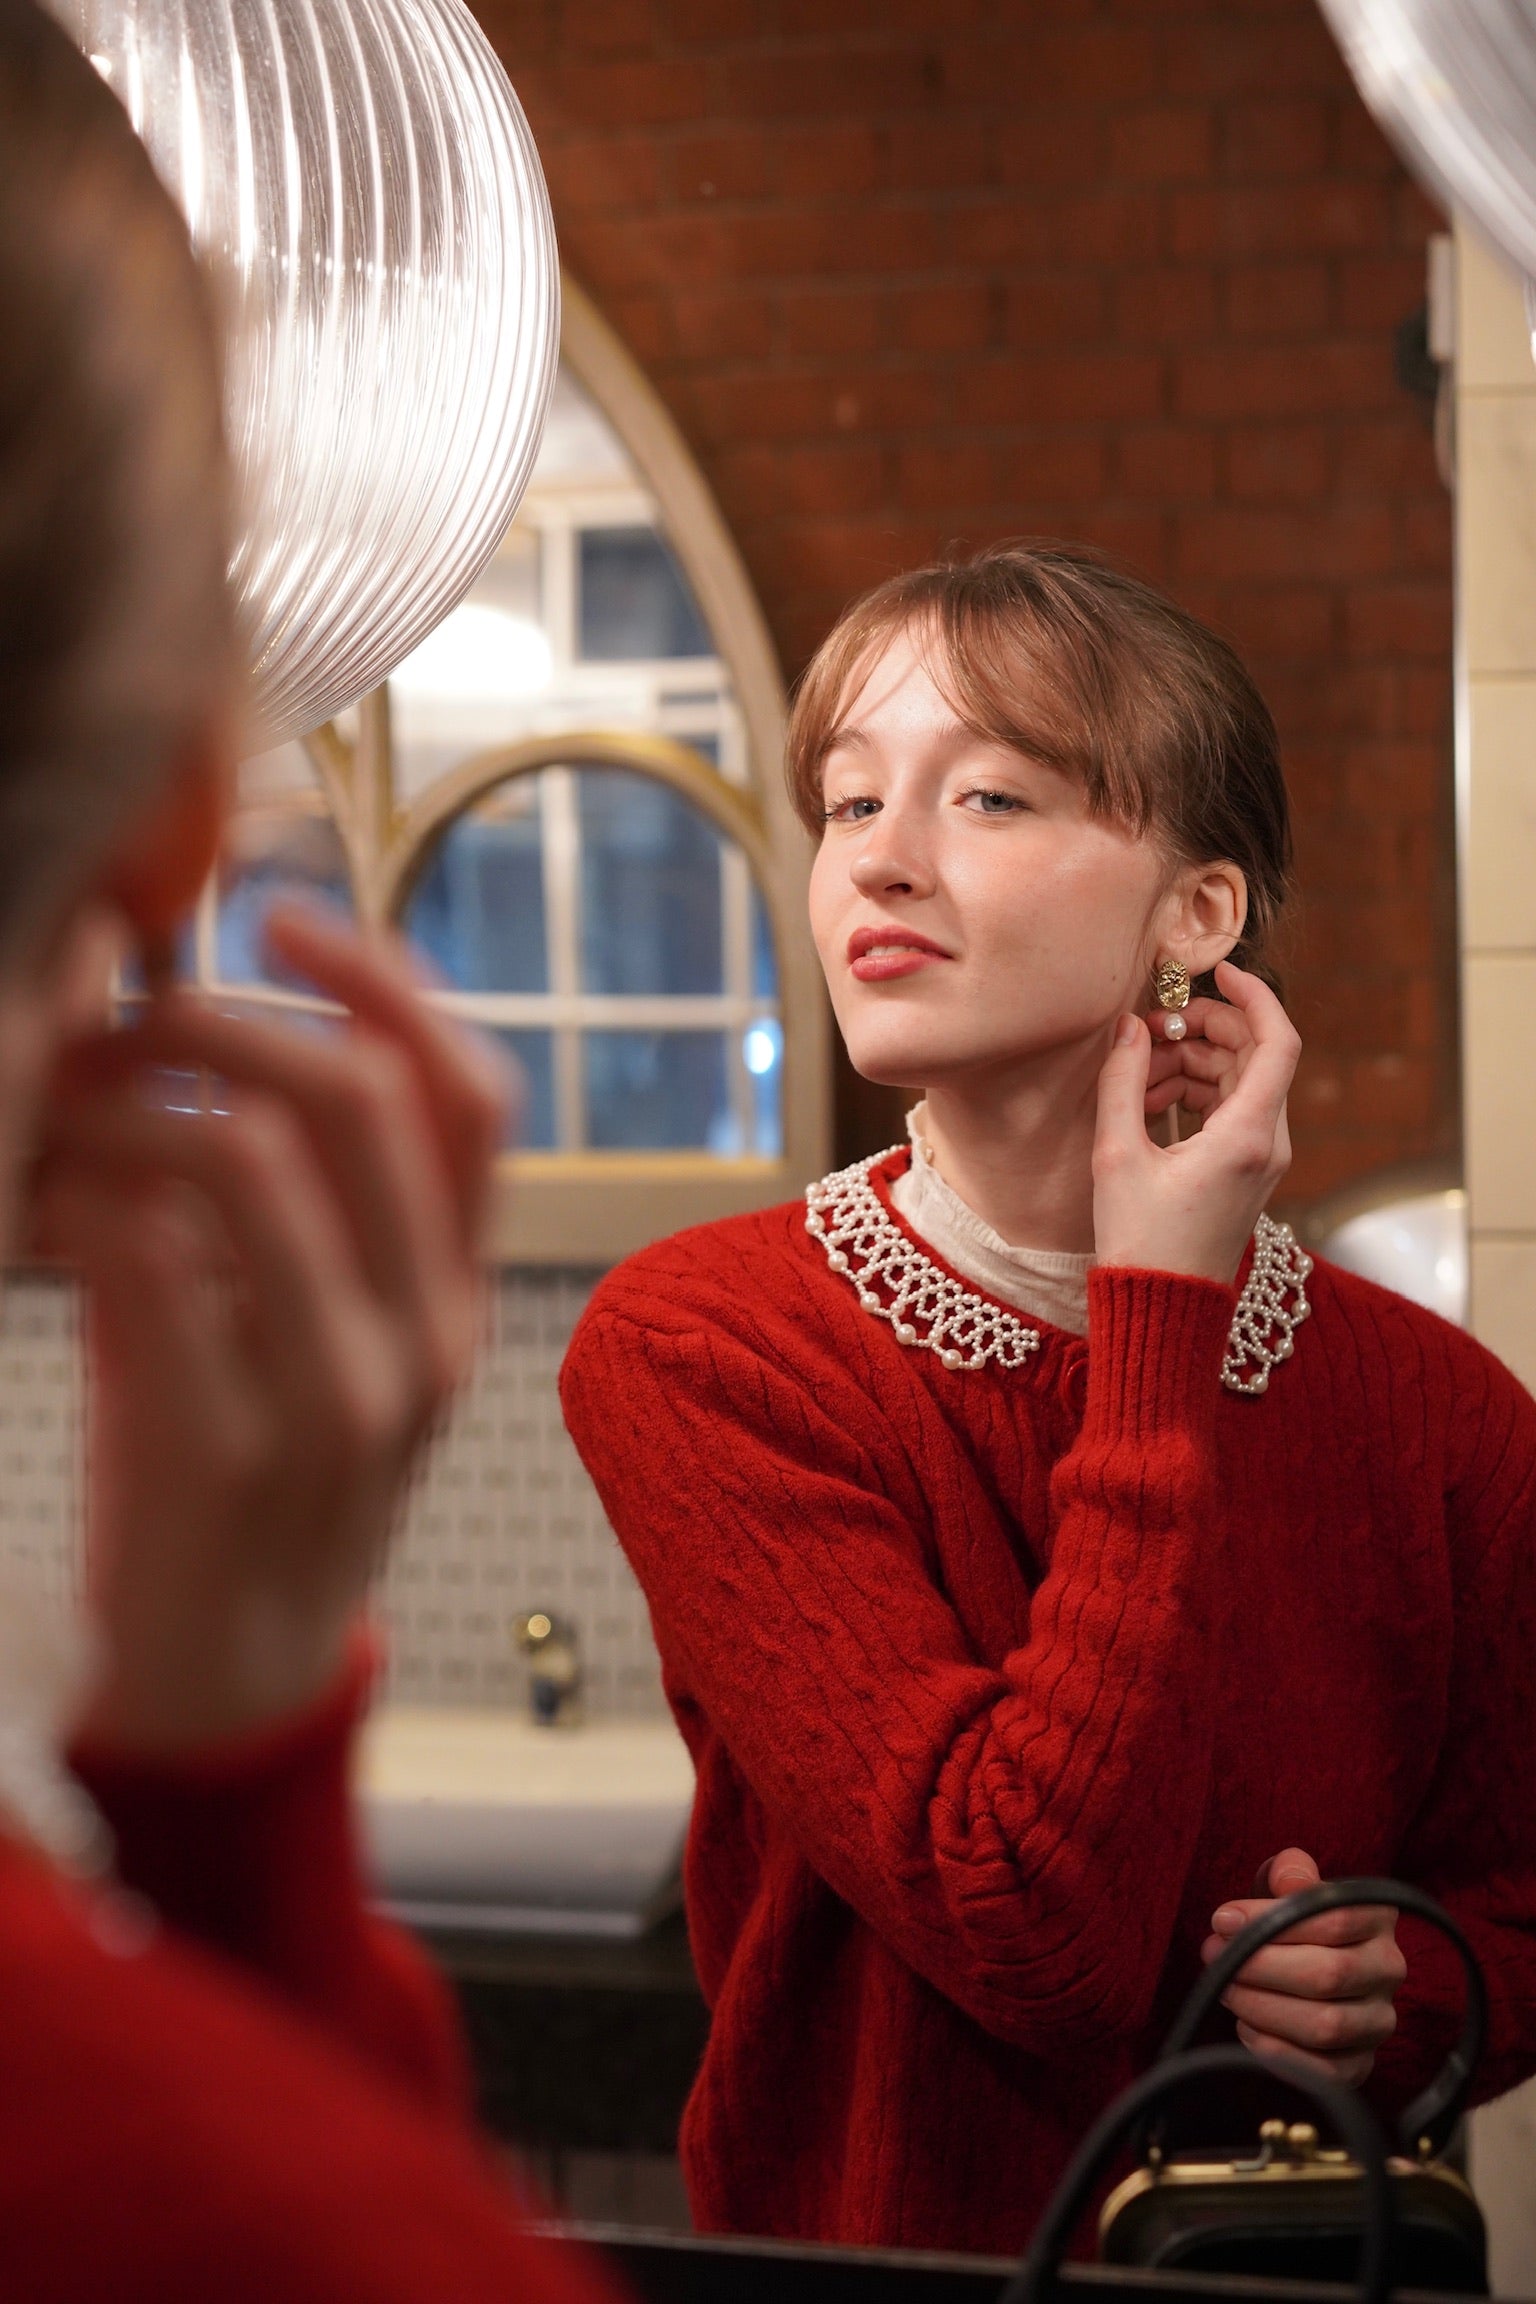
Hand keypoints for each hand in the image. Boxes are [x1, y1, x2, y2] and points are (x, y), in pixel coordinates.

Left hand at [33, 904, 509, 1752]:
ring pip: (251, 1159)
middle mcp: (426, 1334)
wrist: (232, 1673)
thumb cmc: (251, 1466)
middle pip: (362, 1095)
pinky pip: (151, 1255)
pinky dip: (82, 1195)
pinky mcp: (227, 1450)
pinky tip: (47, 1211)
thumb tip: (208, 1027)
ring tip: (60, 1108)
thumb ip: (295, 1197)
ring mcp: (339, 1397)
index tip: (276, 920)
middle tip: (124, 1014)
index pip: (469, 1093)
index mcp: (456, 1291)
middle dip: (222, 1016)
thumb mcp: (314, 1324)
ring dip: (131, 1099)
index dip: (382, 979)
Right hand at [1092, 960, 1299, 1283]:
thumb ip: (1121, 1081)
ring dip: (1190, 1065)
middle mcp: (1268, 1143)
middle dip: (1203, 1032)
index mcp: (1248, 1135)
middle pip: (1254, 1056)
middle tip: (1147, 1031)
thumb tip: (1127, 1027)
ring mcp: (1262, 1159)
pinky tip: (1145, 1105)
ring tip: (1133, 1079)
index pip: (1277, 1040)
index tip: (1217, 970)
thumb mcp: (1117, 1155)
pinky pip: (1229, 1111)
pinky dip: (1193, 1095)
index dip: (1253, 995)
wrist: (1161, 1310)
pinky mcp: (1245, 1172)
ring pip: (1238, 1082)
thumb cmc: (1141, 1242)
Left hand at [1202, 1848, 1405, 2087]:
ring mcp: (1378, 2020)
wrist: (1309, 1962)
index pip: (1333, 1919)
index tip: (1222, 1919)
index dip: (1269, 1920)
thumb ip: (1291, 1872)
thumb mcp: (1290, 1882)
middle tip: (1214, 1955)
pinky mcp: (1361, 2063)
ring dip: (1262, 2008)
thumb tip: (1289, 1882)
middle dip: (1259, 1966)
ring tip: (1225, 1990)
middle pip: (1328, 1975)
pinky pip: (1324, 2070)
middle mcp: (1388, 1970)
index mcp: (1377, 1917)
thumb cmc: (1294, 1918)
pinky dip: (1278, 2051)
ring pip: (1326, 2025)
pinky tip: (1246, 2027)